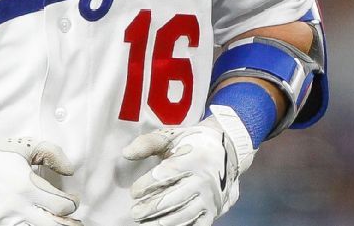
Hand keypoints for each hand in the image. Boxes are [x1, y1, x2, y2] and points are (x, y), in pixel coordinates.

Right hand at [0, 136, 81, 225]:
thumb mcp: (24, 146)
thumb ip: (52, 154)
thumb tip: (69, 171)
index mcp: (26, 186)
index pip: (62, 205)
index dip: (73, 204)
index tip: (73, 199)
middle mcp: (17, 207)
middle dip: (70, 225)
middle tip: (75, 222)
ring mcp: (3, 220)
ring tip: (57, 224)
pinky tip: (33, 222)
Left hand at [121, 114, 255, 225]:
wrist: (228, 149)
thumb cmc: (192, 142)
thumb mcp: (171, 136)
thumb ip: (147, 143)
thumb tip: (126, 153)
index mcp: (194, 158)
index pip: (167, 174)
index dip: (148, 185)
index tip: (134, 192)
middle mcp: (205, 179)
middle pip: (174, 198)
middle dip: (151, 208)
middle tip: (135, 213)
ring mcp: (211, 196)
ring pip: (184, 214)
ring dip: (162, 222)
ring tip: (144, 224)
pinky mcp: (215, 209)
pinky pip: (197, 224)